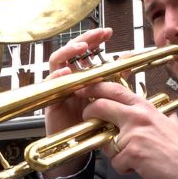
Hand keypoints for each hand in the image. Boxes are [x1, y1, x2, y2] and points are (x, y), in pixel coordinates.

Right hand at [43, 27, 112, 177]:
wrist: (78, 146)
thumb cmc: (89, 121)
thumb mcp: (105, 95)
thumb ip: (115, 77)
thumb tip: (128, 58)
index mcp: (80, 74)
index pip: (84, 50)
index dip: (94, 39)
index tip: (108, 32)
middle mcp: (67, 78)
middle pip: (69, 51)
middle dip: (82, 40)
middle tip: (97, 35)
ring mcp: (57, 87)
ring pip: (55, 62)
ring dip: (68, 53)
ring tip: (80, 48)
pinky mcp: (50, 100)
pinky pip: (49, 85)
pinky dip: (57, 77)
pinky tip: (67, 72)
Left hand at [80, 81, 177, 178]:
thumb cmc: (177, 150)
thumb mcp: (171, 124)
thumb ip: (165, 115)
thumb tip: (169, 110)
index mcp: (145, 108)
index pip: (115, 89)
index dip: (96, 88)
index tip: (84, 89)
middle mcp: (137, 116)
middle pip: (100, 107)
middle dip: (89, 113)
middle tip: (89, 119)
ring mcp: (133, 134)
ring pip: (106, 142)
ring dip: (116, 154)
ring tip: (134, 158)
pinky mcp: (132, 152)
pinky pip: (115, 163)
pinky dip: (125, 169)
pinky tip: (139, 167)